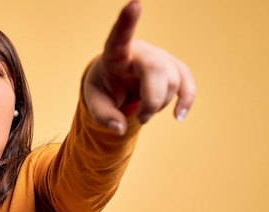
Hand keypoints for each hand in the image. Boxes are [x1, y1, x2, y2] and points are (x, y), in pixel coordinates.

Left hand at [83, 1, 195, 134]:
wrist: (117, 81)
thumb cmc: (104, 86)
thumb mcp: (95, 101)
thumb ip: (103, 116)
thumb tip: (120, 129)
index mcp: (115, 54)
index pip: (119, 37)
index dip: (127, 22)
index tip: (135, 4)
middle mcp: (140, 51)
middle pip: (156, 69)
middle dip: (152, 100)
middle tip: (141, 119)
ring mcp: (160, 57)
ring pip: (171, 82)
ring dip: (158, 106)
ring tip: (143, 114)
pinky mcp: (174, 68)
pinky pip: (186, 83)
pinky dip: (185, 100)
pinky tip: (179, 116)